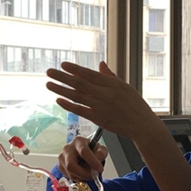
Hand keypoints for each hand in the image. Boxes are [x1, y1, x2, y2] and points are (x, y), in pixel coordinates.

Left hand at [46, 61, 161, 142]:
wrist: (142, 125)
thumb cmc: (135, 105)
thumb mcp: (125, 87)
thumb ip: (110, 76)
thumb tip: (100, 64)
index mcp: (113, 84)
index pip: (89, 74)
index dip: (75, 69)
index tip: (63, 64)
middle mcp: (105, 94)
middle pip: (79, 83)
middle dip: (62, 77)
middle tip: (49, 71)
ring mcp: (101, 107)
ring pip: (77, 96)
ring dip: (61, 89)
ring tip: (48, 84)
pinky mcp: (98, 119)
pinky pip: (80, 110)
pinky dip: (68, 105)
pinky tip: (58, 99)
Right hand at [58, 136, 108, 181]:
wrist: (82, 153)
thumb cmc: (91, 150)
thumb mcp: (100, 149)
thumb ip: (101, 153)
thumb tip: (97, 161)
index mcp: (78, 141)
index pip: (84, 151)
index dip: (92, 161)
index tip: (100, 169)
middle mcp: (67, 148)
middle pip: (71, 165)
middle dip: (83, 173)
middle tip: (93, 176)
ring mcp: (62, 157)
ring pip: (70, 172)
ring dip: (81, 176)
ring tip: (89, 174)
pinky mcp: (60, 165)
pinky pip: (68, 175)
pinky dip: (77, 178)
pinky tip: (82, 174)